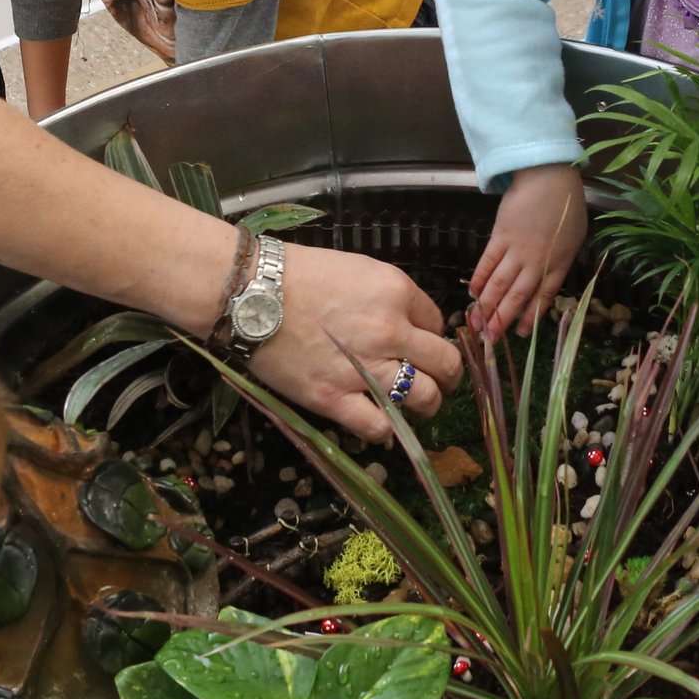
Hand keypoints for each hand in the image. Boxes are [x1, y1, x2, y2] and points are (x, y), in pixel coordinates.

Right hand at [248, 242, 461, 442]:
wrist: (251, 292)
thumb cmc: (301, 274)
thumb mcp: (359, 270)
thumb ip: (391, 297)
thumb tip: (411, 325)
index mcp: (397, 293)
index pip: (438, 324)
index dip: (432, 335)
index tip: (419, 341)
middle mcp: (389, 331)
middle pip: (445, 364)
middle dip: (448, 374)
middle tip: (440, 379)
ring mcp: (364, 369)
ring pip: (425, 399)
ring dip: (427, 404)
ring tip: (419, 404)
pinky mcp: (334, 398)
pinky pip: (379, 427)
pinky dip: (387, 429)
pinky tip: (382, 422)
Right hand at [469, 164, 586, 339]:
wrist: (549, 178)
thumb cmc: (566, 207)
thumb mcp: (574, 239)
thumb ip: (559, 262)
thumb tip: (544, 282)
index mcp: (559, 264)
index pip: (543, 297)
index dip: (531, 317)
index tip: (521, 335)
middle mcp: (537, 262)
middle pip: (517, 296)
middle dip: (502, 320)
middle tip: (491, 340)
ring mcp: (517, 251)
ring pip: (499, 285)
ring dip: (487, 307)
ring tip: (477, 324)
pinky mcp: (500, 237)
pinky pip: (487, 264)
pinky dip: (479, 280)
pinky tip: (474, 294)